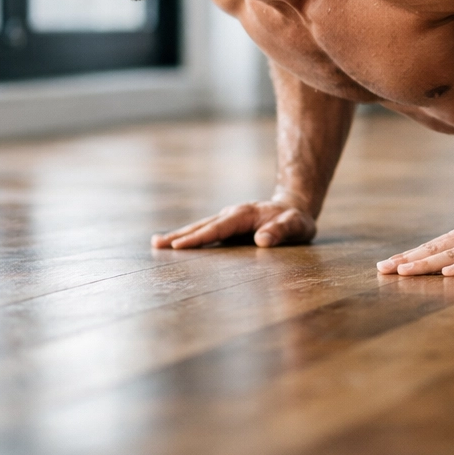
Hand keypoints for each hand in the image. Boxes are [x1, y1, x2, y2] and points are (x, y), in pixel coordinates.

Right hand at [152, 194, 316, 248]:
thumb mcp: (296, 225)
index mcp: (244, 215)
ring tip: (156, 243)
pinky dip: (190, 237)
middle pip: (203, 225)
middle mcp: (232, 215)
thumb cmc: (297, 220)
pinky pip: (206, 232)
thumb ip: (281, 231)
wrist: (295, 208)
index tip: (179, 245)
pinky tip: (175, 245)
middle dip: (180, 235)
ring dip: (180, 235)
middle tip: (157, 245)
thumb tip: (262, 240)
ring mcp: (228, 220)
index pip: (218, 228)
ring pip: (201, 227)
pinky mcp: (228, 227)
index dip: (199, 237)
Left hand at [376, 218, 453, 275]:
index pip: (431, 246)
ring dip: (426, 264)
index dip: (407, 255)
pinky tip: (449, 274)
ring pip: (451, 255)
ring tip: (405, 272)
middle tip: (383, 269)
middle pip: (434, 249)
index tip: (384, 266)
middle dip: (407, 260)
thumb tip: (436, 266)